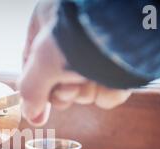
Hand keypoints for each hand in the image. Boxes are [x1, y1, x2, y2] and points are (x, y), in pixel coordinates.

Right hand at [18, 0, 130, 125]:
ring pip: (85, 88)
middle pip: (59, 80)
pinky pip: (110, 89)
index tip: (35, 110)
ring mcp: (100, 50)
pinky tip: (109, 83)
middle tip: (68, 90)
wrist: (129, 27)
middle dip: (63, 93)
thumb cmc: (78, 36)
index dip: (33, 88)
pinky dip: (109, 93)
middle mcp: (74, 34)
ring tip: (87, 81)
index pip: (32, 62)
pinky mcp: (125, 63)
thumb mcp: (42, 64)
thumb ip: (30, 91)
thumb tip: (31, 115)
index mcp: (49, 22)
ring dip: (85, 92)